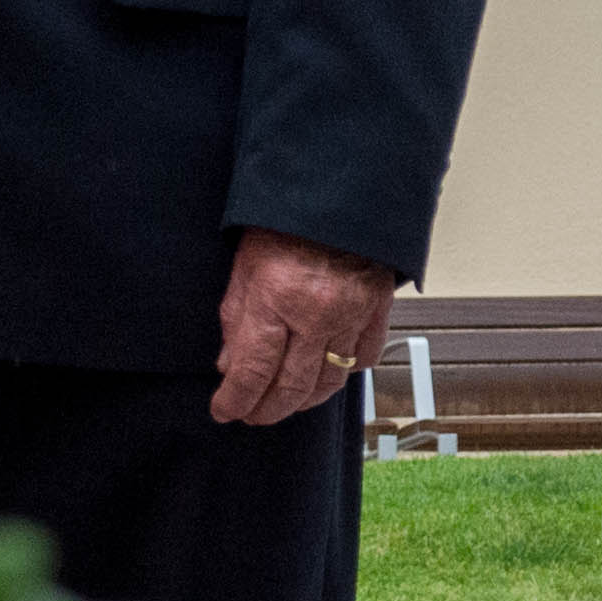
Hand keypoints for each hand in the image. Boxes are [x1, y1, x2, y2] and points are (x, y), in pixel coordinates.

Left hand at [212, 228, 399, 427]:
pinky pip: (363, 357)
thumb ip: (236, 319)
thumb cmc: (285, 219)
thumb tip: (230, 365)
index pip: (252, 371)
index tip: (225, 410)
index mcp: (276, 298)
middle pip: (291, 387)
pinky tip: (326, 372)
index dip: (235, 400)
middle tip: (251, 414)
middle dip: (266, 410)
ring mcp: (351, 313)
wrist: (337, 186)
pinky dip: (344, 371)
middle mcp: (316, 313)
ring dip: (303, 400)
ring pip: (329, 381)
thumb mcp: (244, 265)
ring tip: (285, 402)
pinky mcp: (376, 308)